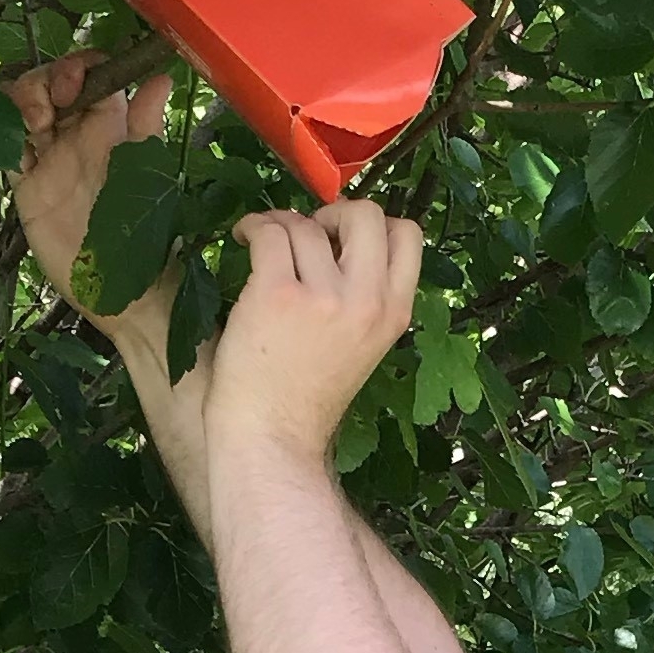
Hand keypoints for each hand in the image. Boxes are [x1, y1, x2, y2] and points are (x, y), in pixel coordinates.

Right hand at [9, 51, 176, 347]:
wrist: (127, 297)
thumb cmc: (150, 239)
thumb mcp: (150, 178)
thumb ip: (147, 128)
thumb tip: (161, 78)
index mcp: (111, 128)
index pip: (89, 76)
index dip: (76, 66)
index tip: (73, 81)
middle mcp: (78, 137)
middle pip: (49, 85)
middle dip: (43, 81)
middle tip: (50, 105)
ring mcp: (49, 160)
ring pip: (23, 110)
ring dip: (21, 103)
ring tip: (34, 126)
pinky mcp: (28, 187)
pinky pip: (6, 149)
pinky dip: (2, 137)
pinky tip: (15, 146)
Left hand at [207, 202, 424, 465]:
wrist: (272, 439)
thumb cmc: (307, 398)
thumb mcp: (364, 346)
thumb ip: (366, 297)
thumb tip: (337, 237)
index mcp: (395, 314)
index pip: (409, 235)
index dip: (375, 225)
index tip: (342, 239)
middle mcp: (367, 301)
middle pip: (367, 214)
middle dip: (333, 213)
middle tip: (306, 235)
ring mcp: (323, 297)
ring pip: (306, 224)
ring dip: (281, 225)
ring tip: (264, 244)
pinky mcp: (276, 295)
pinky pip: (269, 233)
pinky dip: (254, 227)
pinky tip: (244, 240)